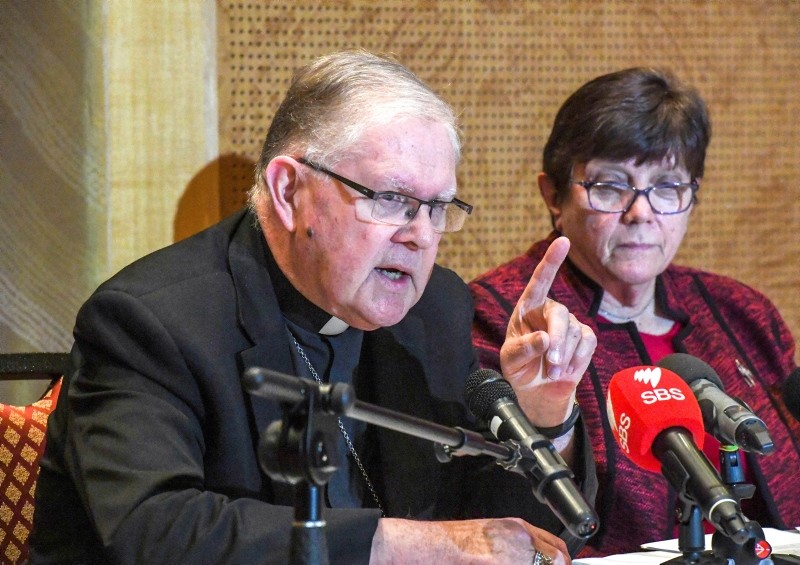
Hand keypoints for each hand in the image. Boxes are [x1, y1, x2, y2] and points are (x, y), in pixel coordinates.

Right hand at [370, 517, 570, 563]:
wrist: (439, 547)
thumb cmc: (457, 541)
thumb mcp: (492, 532)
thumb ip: (516, 543)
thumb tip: (530, 557)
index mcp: (519, 528)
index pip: (556, 546)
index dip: (561, 561)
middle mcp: (523, 539)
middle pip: (560, 558)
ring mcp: (518, 555)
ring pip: (550, 564)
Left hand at [500, 236, 595, 426]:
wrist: (537, 390)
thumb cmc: (519, 368)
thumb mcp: (511, 360)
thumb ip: (523, 348)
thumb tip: (544, 338)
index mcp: (527, 308)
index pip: (540, 280)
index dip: (551, 261)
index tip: (563, 241)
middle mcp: (549, 310)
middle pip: (560, 315)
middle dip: (558, 339)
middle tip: (551, 363)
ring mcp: (569, 323)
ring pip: (574, 332)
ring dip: (564, 356)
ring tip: (551, 371)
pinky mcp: (585, 338)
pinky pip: (588, 343)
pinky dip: (577, 359)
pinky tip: (566, 369)